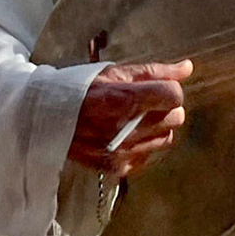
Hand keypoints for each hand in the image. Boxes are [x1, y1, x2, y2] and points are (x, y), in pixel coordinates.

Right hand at [68, 61, 192, 176]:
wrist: (48, 119)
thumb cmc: (81, 90)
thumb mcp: (114, 72)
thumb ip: (154, 71)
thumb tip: (187, 68)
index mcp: (125, 99)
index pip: (173, 95)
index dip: (169, 89)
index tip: (158, 88)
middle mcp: (125, 128)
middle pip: (175, 117)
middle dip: (165, 108)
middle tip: (145, 103)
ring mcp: (122, 151)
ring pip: (166, 138)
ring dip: (158, 127)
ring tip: (136, 119)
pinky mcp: (118, 167)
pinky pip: (149, 156)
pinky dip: (144, 145)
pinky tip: (128, 136)